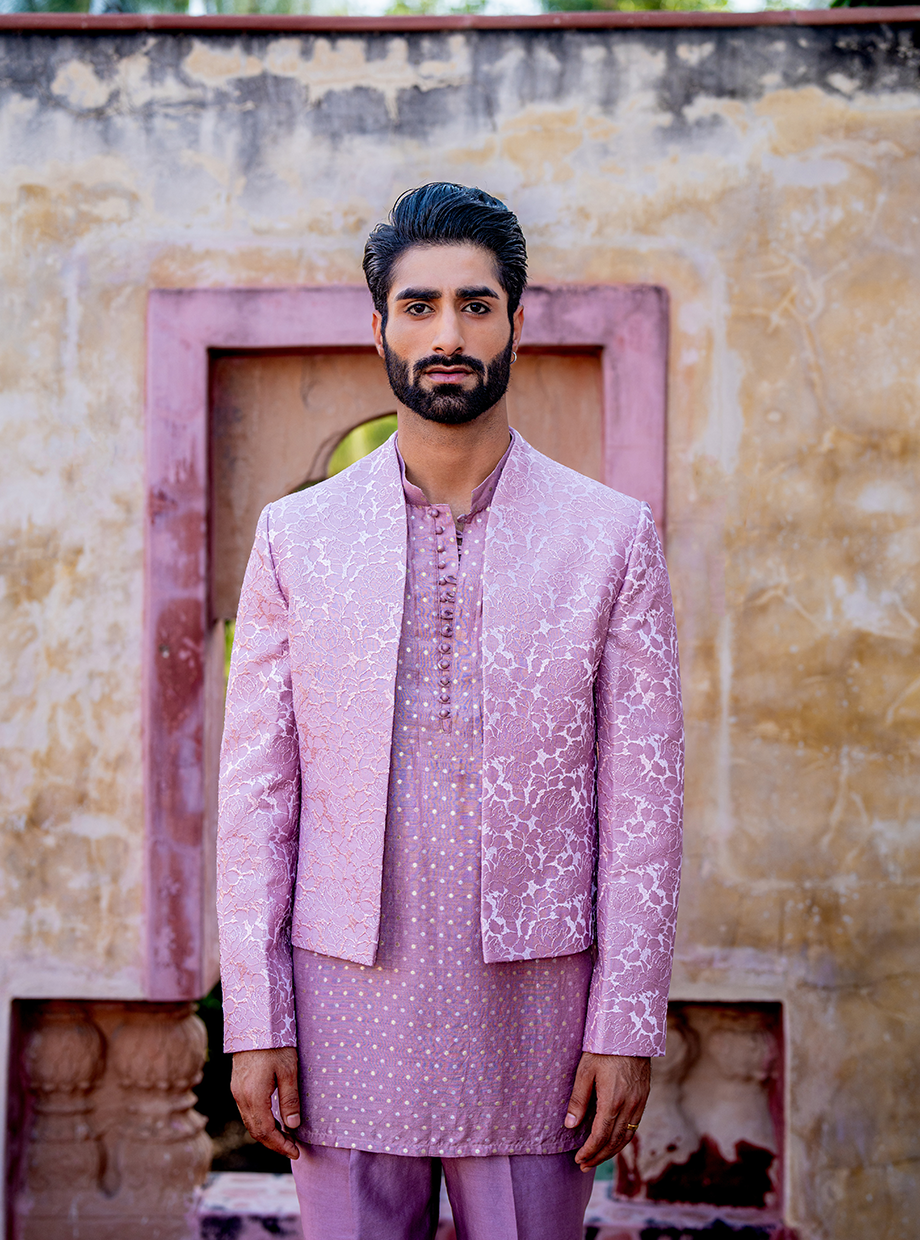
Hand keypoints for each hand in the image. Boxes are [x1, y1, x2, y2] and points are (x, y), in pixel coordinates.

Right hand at [230, 1047, 301, 1159]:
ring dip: (266, 1134)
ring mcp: (237, 1091)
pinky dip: (260, 1122)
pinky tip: (273, 1120)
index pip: (266, 1131)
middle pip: (256, 1131)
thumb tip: (292, 1126)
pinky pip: (247, 1112)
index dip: (280, 1145)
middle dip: (274, 1143)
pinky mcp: (237, 1085)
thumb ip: (290, 1100)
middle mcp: (241, 1097)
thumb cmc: (275, 1044)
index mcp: (254, 1096)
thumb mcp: (288, 1070)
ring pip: (250, 1123)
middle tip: (293, 1148)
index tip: (296, 1152)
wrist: (254, 1022)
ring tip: (286, 1137)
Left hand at [564, 1052, 650, 1170]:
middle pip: (614, 1142)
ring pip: (627, 1137)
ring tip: (597, 1158)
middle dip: (599, 1156)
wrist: (631, 1032)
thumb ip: (578, 1100)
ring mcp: (639, 1103)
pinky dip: (623, 1139)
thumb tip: (570, 1126)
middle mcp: (629, 1106)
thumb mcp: (585, 1071)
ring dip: (611, 1151)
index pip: (601, 1136)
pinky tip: (613, 1141)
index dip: (589, 1151)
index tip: (579, 1159)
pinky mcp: (643, 1098)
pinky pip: (634, 1127)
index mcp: (613, 1101)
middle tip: (584, 1165)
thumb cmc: (604, 1049)